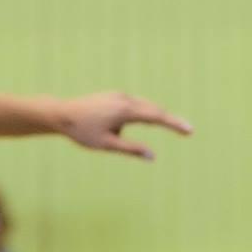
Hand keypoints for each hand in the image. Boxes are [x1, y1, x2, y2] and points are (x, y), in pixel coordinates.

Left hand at [56, 91, 191, 159]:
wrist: (61, 114)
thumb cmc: (82, 132)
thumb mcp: (107, 145)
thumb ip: (131, 149)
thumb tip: (152, 156)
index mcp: (125, 110)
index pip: (157, 117)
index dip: (174, 124)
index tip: (190, 130)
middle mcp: (125, 99)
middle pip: (154, 109)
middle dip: (170, 120)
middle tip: (187, 130)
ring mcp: (119, 95)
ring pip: (145, 106)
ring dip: (154, 116)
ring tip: (161, 127)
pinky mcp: (114, 95)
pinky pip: (135, 104)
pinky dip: (142, 113)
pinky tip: (137, 122)